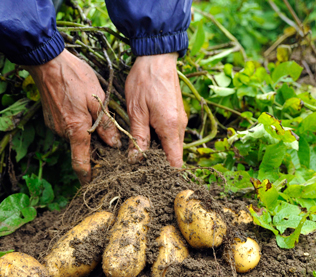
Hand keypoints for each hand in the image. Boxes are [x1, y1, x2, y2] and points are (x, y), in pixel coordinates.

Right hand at [25, 50, 120, 183]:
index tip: (92, 185)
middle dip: (93, 148)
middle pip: (81, 148)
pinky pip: (67, 127)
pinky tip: (82, 109)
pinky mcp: (51, 118)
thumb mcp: (97, 98)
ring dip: (85, 133)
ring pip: (75, 137)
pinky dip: (76, 125)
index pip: (81, 162)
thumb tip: (113, 144)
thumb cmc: (75, 77)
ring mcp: (54, 125)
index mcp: (76, 130)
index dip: (87, 176)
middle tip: (106, 139)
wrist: (47, 61)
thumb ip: (105, 124)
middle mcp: (63, 132)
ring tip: (94, 117)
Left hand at [125, 52, 186, 167]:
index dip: (165, 174)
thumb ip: (138, 138)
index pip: (175, 162)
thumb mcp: (136, 112)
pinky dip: (160, 140)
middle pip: (173, 155)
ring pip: (171, 145)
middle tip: (139, 169)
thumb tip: (135, 160)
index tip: (151, 181)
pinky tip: (144, 138)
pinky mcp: (176, 114)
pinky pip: (170, 135)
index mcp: (171, 129)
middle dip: (158, 164)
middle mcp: (179, 127)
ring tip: (139, 154)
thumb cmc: (145, 81)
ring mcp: (179, 120)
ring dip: (158, 152)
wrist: (157, 57)